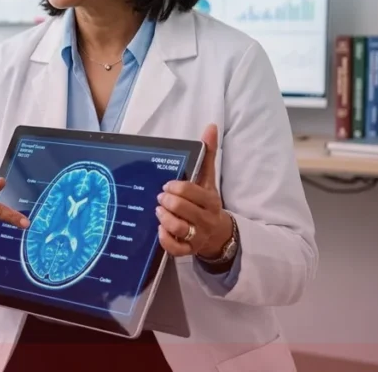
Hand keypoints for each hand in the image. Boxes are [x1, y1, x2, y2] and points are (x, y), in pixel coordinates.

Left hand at [156, 123, 233, 258]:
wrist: (218, 233)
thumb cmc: (207, 202)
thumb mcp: (208, 179)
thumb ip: (208, 155)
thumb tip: (211, 127)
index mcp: (210, 200)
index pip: (193, 192)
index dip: (177, 188)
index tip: (167, 185)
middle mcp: (206, 219)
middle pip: (184, 210)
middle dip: (169, 201)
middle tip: (161, 197)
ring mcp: (198, 236)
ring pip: (180, 229)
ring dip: (165, 219)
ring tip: (159, 211)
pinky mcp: (189, 250)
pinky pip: (175, 249)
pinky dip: (165, 240)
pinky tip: (159, 230)